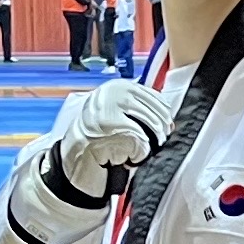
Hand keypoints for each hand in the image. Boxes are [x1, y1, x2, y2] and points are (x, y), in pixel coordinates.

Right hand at [46, 74, 173, 198]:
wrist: (75, 152)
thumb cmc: (97, 133)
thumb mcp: (115, 112)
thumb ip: (138, 109)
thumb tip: (168, 120)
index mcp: (118, 86)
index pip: (154, 97)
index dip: (163, 114)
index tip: (166, 125)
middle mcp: (115, 93)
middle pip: (156, 111)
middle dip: (161, 129)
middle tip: (159, 139)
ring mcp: (112, 108)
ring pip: (152, 125)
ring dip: (151, 141)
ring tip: (141, 149)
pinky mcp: (112, 127)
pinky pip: (141, 141)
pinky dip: (139, 154)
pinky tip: (128, 157)